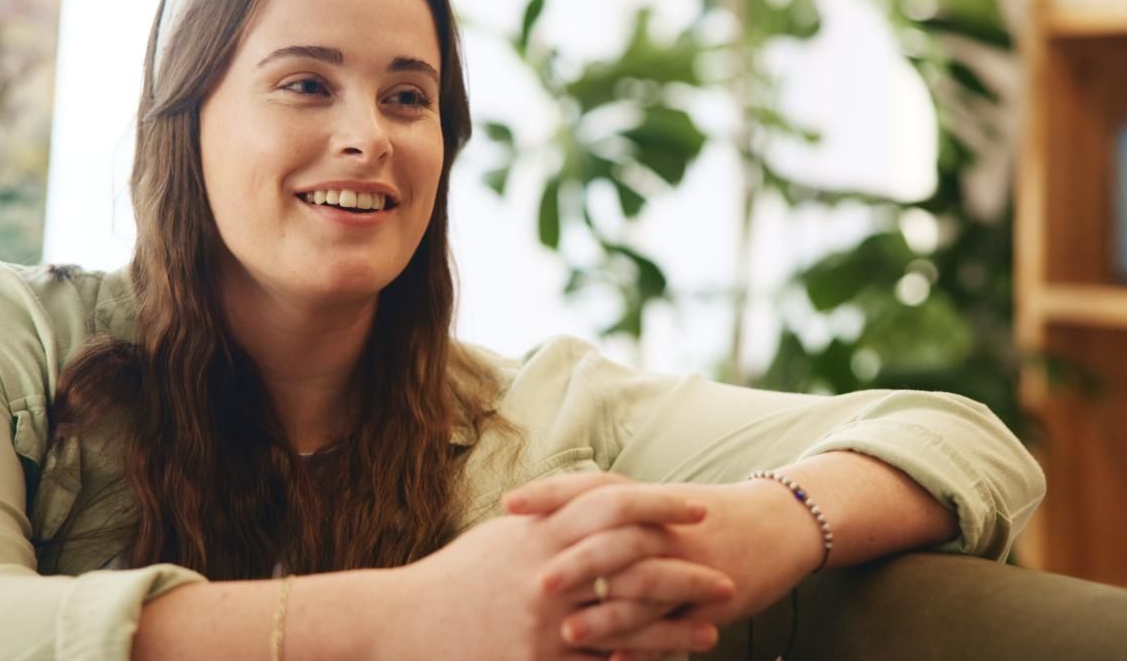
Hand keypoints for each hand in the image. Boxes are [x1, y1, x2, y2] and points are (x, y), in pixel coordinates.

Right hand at [392, 485, 731, 660]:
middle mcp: (546, 572)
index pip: (614, 503)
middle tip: (727, 579)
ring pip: (626, 623)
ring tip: (712, 631)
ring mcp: (543, 622)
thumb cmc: (455, 578)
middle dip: (685, 571)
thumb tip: (600, 495)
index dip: (661, 502)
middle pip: (633, 564)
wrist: (400, 625)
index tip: (700, 506)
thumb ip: (552, 515)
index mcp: (540, 530)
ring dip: (675, 629)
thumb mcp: (503, 536)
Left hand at [506, 474, 822, 631]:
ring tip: (569, 634)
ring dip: (608, 614)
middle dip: (577, 561)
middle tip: (536, 581)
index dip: (551, 493)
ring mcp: (692, 565)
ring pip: (648, 588)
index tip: (508, 504)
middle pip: (618, 538)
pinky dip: (647, 647)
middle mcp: (668, 528)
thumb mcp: (656, 503)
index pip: (592, 487)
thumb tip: (543, 517)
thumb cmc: (703, 517)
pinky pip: (677, 627)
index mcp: (648, 500)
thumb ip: (606, 509)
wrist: (779, 524)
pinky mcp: (714, 599)